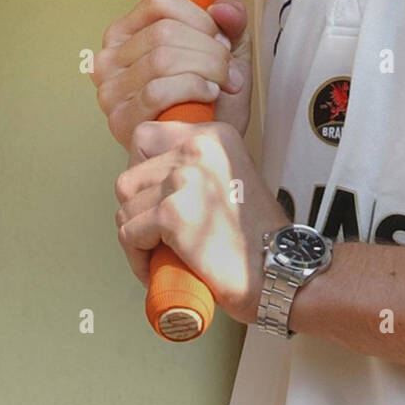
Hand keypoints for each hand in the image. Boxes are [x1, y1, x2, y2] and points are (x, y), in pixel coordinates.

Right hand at [93, 0, 253, 148]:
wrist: (208, 147)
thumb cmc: (212, 99)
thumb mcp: (229, 51)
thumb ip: (232, 22)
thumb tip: (222, 8)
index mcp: (127, 32)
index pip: (161, 1)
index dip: (201, 18)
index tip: (220, 40)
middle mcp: (108, 57)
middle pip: (165, 31)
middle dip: (210, 49)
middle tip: (228, 69)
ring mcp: (109, 90)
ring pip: (163, 58)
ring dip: (206, 69)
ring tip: (221, 83)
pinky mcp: (119, 120)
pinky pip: (157, 90)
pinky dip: (192, 88)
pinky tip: (208, 96)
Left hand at [115, 119, 287, 324]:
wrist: (279, 267)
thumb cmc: (255, 233)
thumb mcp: (230, 175)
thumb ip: (196, 165)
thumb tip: (147, 176)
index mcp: (213, 135)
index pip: (144, 137)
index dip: (142, 174)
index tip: (155, 199)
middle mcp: (198, 148)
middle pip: (129, 177)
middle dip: (136, 211)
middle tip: (155, 234)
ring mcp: (184, 179)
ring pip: (125, 209)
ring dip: (136, 237)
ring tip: (158, 254)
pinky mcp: (173, 214)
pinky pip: (129, 235)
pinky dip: (137, 259)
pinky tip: (157, 268)